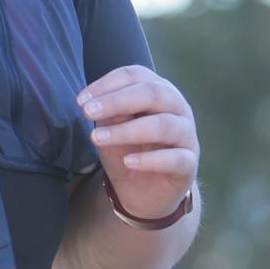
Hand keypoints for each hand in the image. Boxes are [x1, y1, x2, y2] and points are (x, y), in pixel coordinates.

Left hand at [76, 64, 197, 220]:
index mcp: (158, 91)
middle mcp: (177, 107)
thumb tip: (99, 101)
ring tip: (97, 139)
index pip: (136, 76)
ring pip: (163, 125)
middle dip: (117, 101)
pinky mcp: (188, 163)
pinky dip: (149, 160)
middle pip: (153, 93)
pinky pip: (174, 158)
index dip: (108, 84)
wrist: (143, 192)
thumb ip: (110, 113)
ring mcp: (186, 135)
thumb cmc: (127, 151)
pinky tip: (128, 162)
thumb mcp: (112, 129)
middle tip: (88, 112)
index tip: (81, 100)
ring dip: (127, 131)